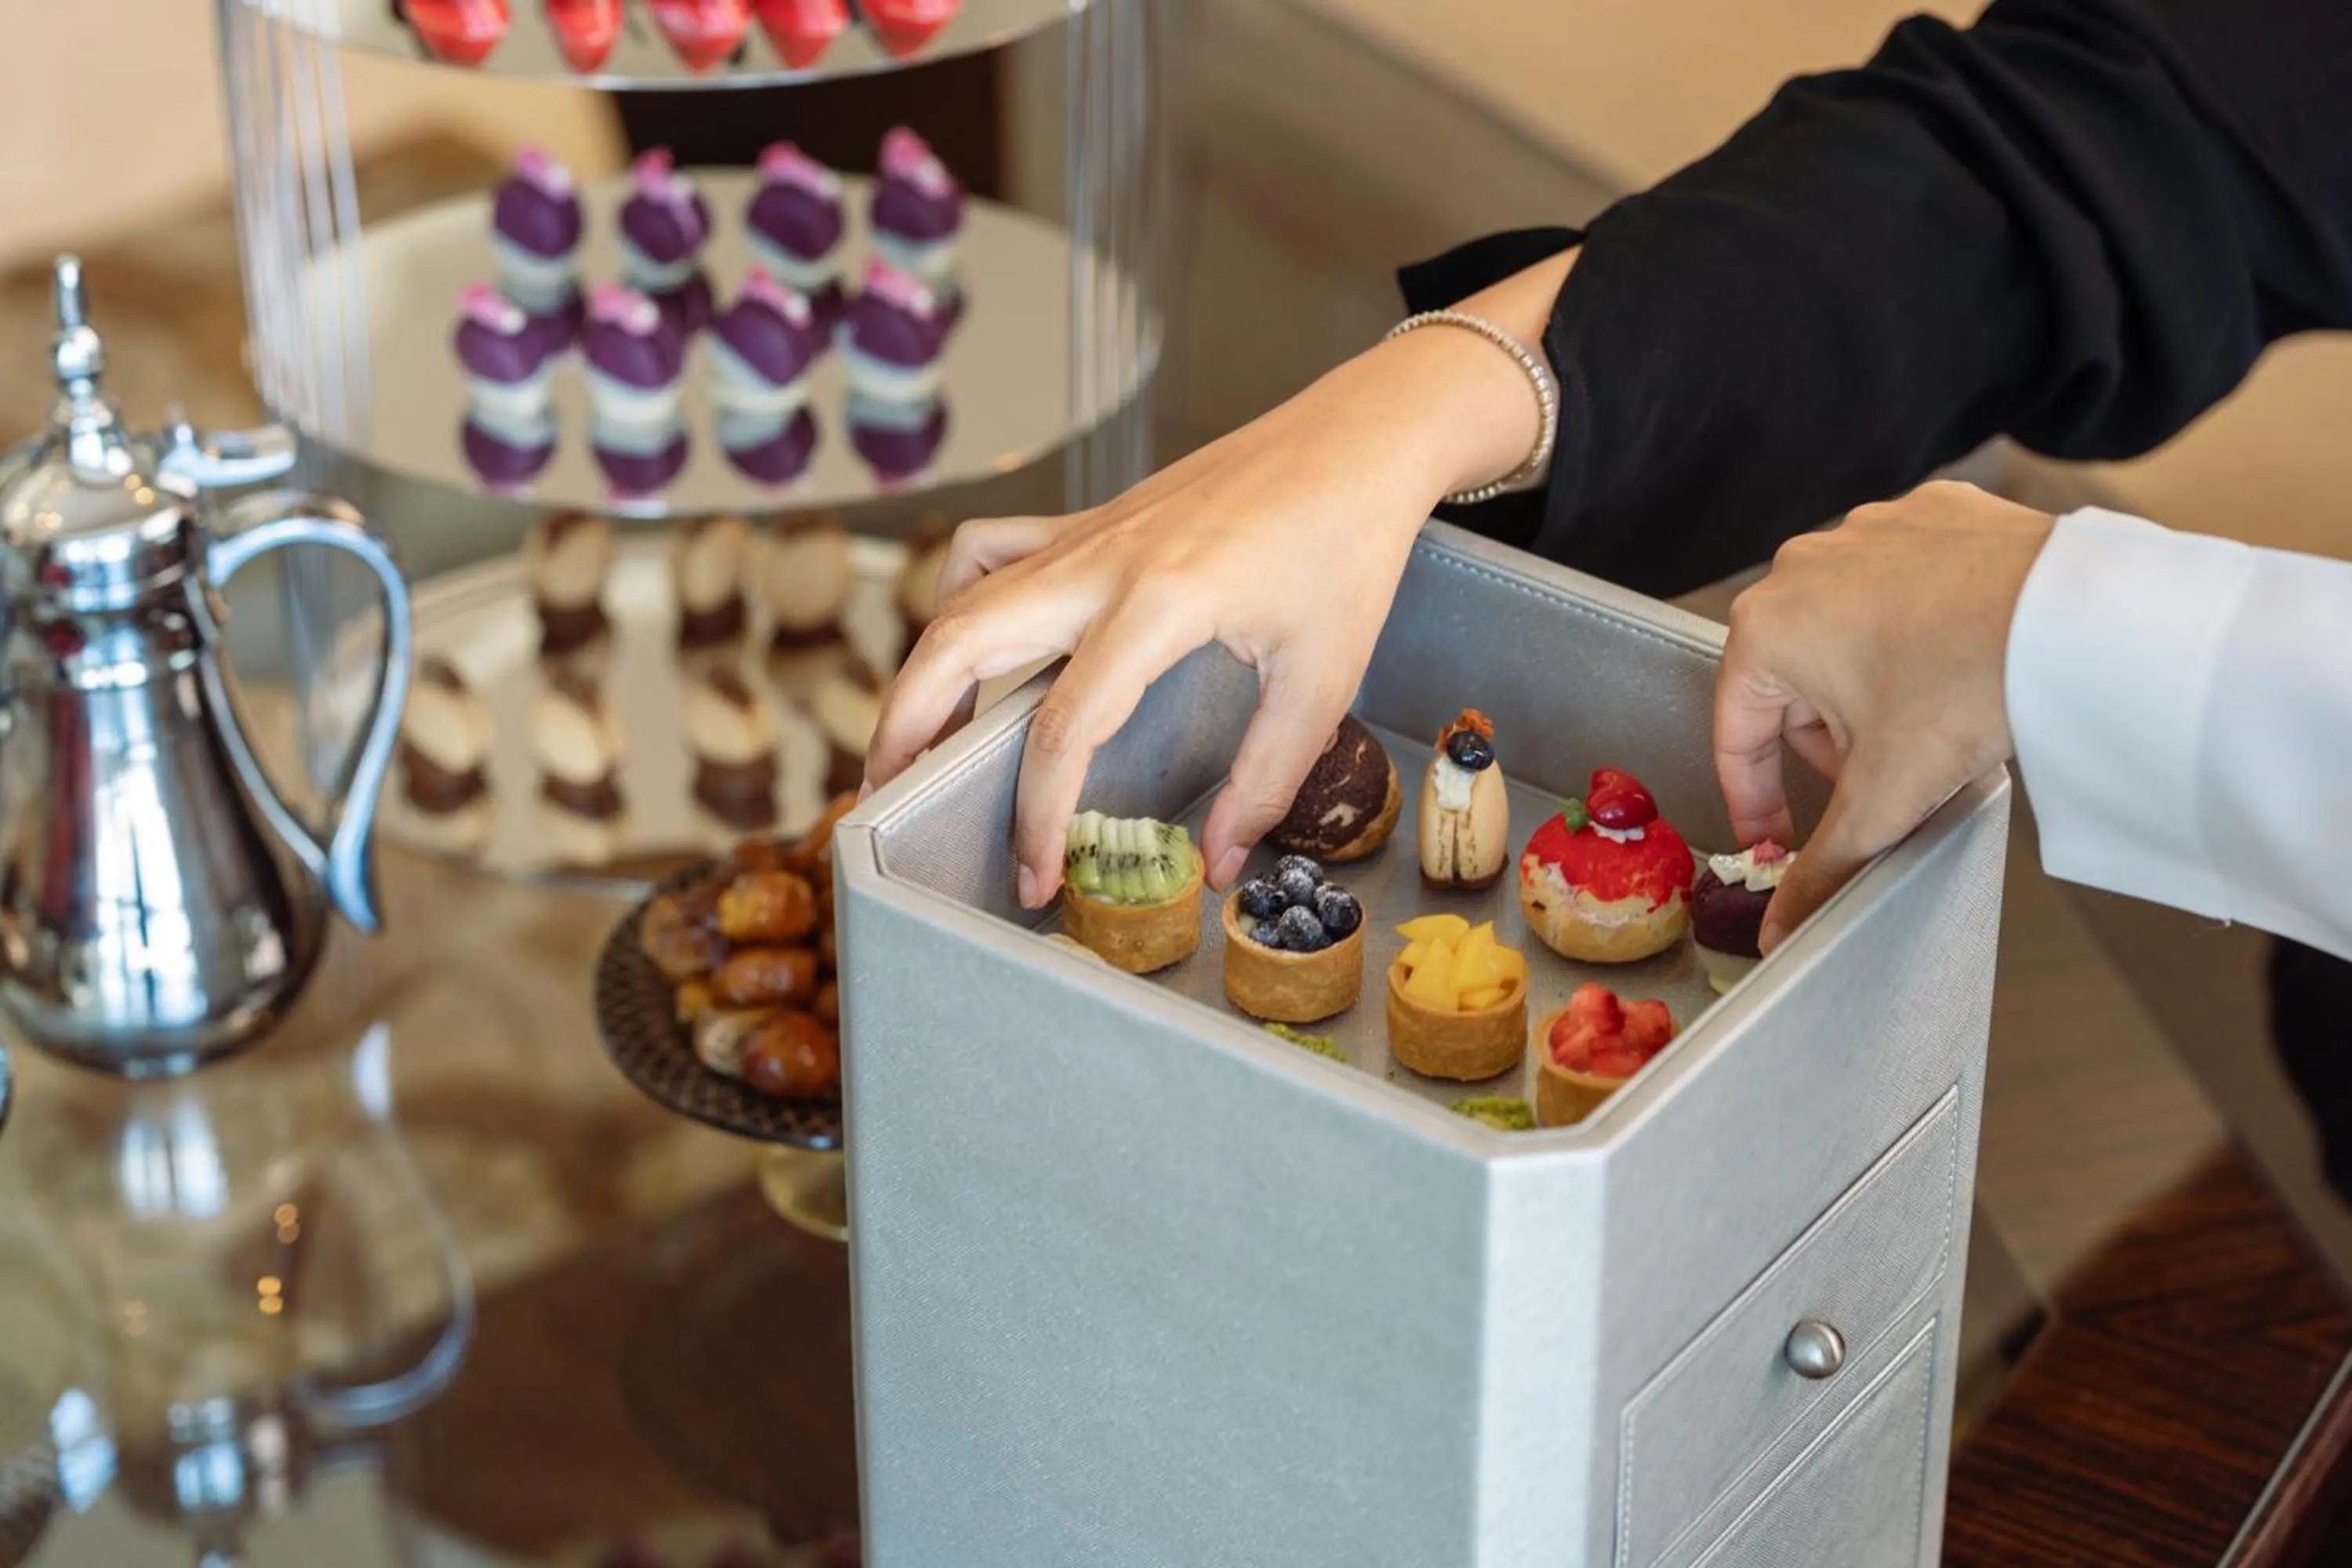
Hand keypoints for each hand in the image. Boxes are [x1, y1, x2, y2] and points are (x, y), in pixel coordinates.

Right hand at [866, 253, 1578, 907]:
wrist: (1356, 439)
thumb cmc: (1349, 550)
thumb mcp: (1324, 679)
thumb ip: (1267, 778)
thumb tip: (1219, 861)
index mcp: (1160, 603)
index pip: (1062, 729)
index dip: (1036, 817)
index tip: (1036, 878)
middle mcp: (1101, 561)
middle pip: (960, 646)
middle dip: (907, 730)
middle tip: (890, 801)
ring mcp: (1085, 533)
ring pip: (961, 597)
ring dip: (920, 669)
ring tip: (912, 741)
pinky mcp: (1090, 521)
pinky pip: (991, 550)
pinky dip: (959, 596)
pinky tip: (974, 644)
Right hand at [1714, 480, 2055, 948]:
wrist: (2079, 615)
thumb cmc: (1971, 683)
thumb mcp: (1885, 796)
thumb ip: (1824, 867)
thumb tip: (1783, 927)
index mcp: (1764, 629)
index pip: (1736, 737)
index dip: (1760, 804)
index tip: (1783, 841)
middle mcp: (1800, 567)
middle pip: (1793, 685)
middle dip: (1831, 743)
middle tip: (1885, 778)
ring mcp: (1866, 531)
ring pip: (1846, 632)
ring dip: (1873, 686)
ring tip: (1932, 717)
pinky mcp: (1929, 514)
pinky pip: (1903, 584)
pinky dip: (1921, 626)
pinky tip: (1958, 657)